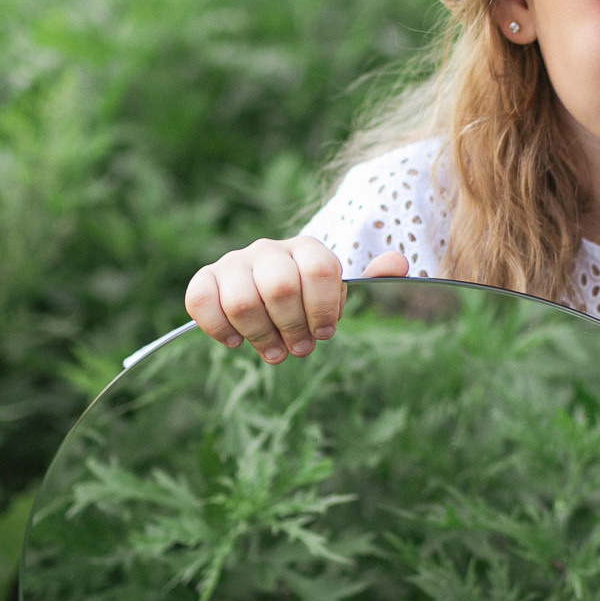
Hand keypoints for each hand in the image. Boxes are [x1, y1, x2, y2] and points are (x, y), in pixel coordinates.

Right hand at [184, 239, 407, 362]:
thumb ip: (372, 279)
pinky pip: (201, 301)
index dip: (324, 307)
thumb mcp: (343, 291)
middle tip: (299, 349)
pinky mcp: (205, 280)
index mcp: (308, 249)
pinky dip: (219, 329)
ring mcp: (234, 263)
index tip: (325, 332)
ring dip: (261, 336)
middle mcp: (268, 249)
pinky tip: (236, 342)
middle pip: (281, 288)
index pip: (319, 269)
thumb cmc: (311, 300)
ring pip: (243, 302)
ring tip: (274, 352)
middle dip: (293, 327)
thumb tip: (398, 263)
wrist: (268, 291)